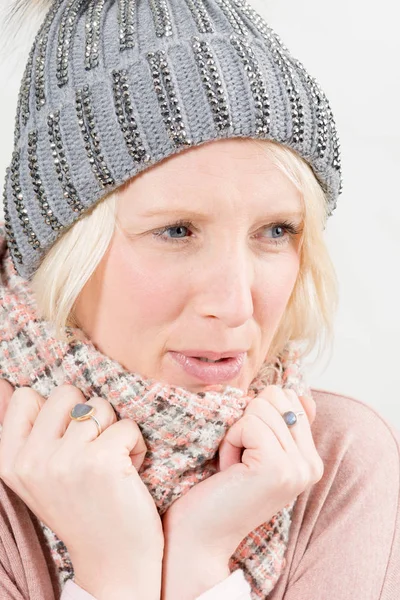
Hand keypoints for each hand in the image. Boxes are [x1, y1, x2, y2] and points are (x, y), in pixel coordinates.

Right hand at [0, 380, 163, 599]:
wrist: (113, 564)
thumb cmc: (81, 511)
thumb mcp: (39, 475)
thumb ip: (23, 432)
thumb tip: (3, 383)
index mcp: (11, 462)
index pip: (26, 397)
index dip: (55, 412)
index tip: (65, 440)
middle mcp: (33, 460)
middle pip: (67, 393)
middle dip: (88, 415)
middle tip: (93, 450)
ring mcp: (66, 461)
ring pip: (101, 406)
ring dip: (114, 431)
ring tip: (111, 464)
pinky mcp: (102, 461)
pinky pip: (127, 425)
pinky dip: (136, 444)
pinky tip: (129, 471)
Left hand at [162, 385, 322, 570]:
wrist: (201, 535)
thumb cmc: (221, 488)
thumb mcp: (257, 451)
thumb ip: (280, 423)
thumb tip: (298, 391)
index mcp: (311, 459)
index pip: (291, 398)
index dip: (257, 414)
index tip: (249, 449)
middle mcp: (312, 465)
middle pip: (277, 396)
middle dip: (247, 419)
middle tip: (241, 457)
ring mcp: (298, 467)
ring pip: (261, 408)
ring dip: (236, 433)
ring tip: (235, 467)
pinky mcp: (277, 468)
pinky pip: (248, 424)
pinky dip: (230, 442)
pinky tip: (230, 470)